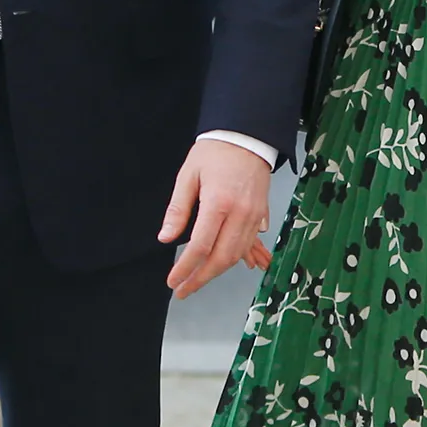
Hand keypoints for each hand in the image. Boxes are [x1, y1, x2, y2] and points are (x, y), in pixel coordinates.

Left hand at [159, 141, 272, 299]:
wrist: (247, 136)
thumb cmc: (215, 152)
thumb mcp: (188, 175)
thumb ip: (178, 209)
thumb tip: (165, 237)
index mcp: (218, 203)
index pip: (201, 246)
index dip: (186, 268)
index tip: (173, 281)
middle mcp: (240, 213)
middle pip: (222, 258)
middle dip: (202, 278)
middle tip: (184, 290)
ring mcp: (254, 216)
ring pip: (237, 255)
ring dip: (217, 271)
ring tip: (198, 279)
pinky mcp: (261, 215)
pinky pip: (247, 244)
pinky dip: (233, 258)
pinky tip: (219, 264)